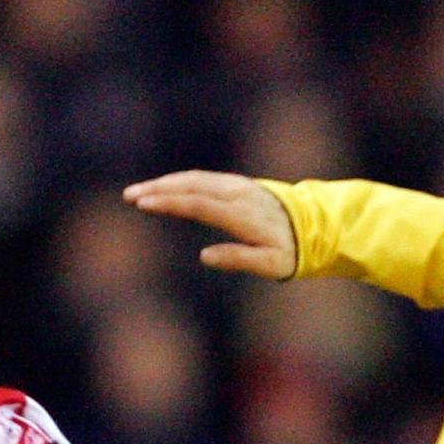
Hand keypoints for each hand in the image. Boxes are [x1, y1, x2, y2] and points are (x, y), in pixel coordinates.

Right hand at [122, 171, 296, 278]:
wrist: (313, 225)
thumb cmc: (290, 251)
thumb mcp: (272, 264)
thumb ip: (238, 259)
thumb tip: (204, 255)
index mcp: (242, 215)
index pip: (199, 204)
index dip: (170, 202)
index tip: (144, 203)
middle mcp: (237, 194)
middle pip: (191, 186)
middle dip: (158, 189)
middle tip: (130, 195)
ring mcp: (236, 186)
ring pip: (194, 179)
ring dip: (164, 183)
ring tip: (138, 192)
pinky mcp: (235, 184)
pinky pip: (201, 178)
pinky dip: (178, 181)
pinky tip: (162, 187)